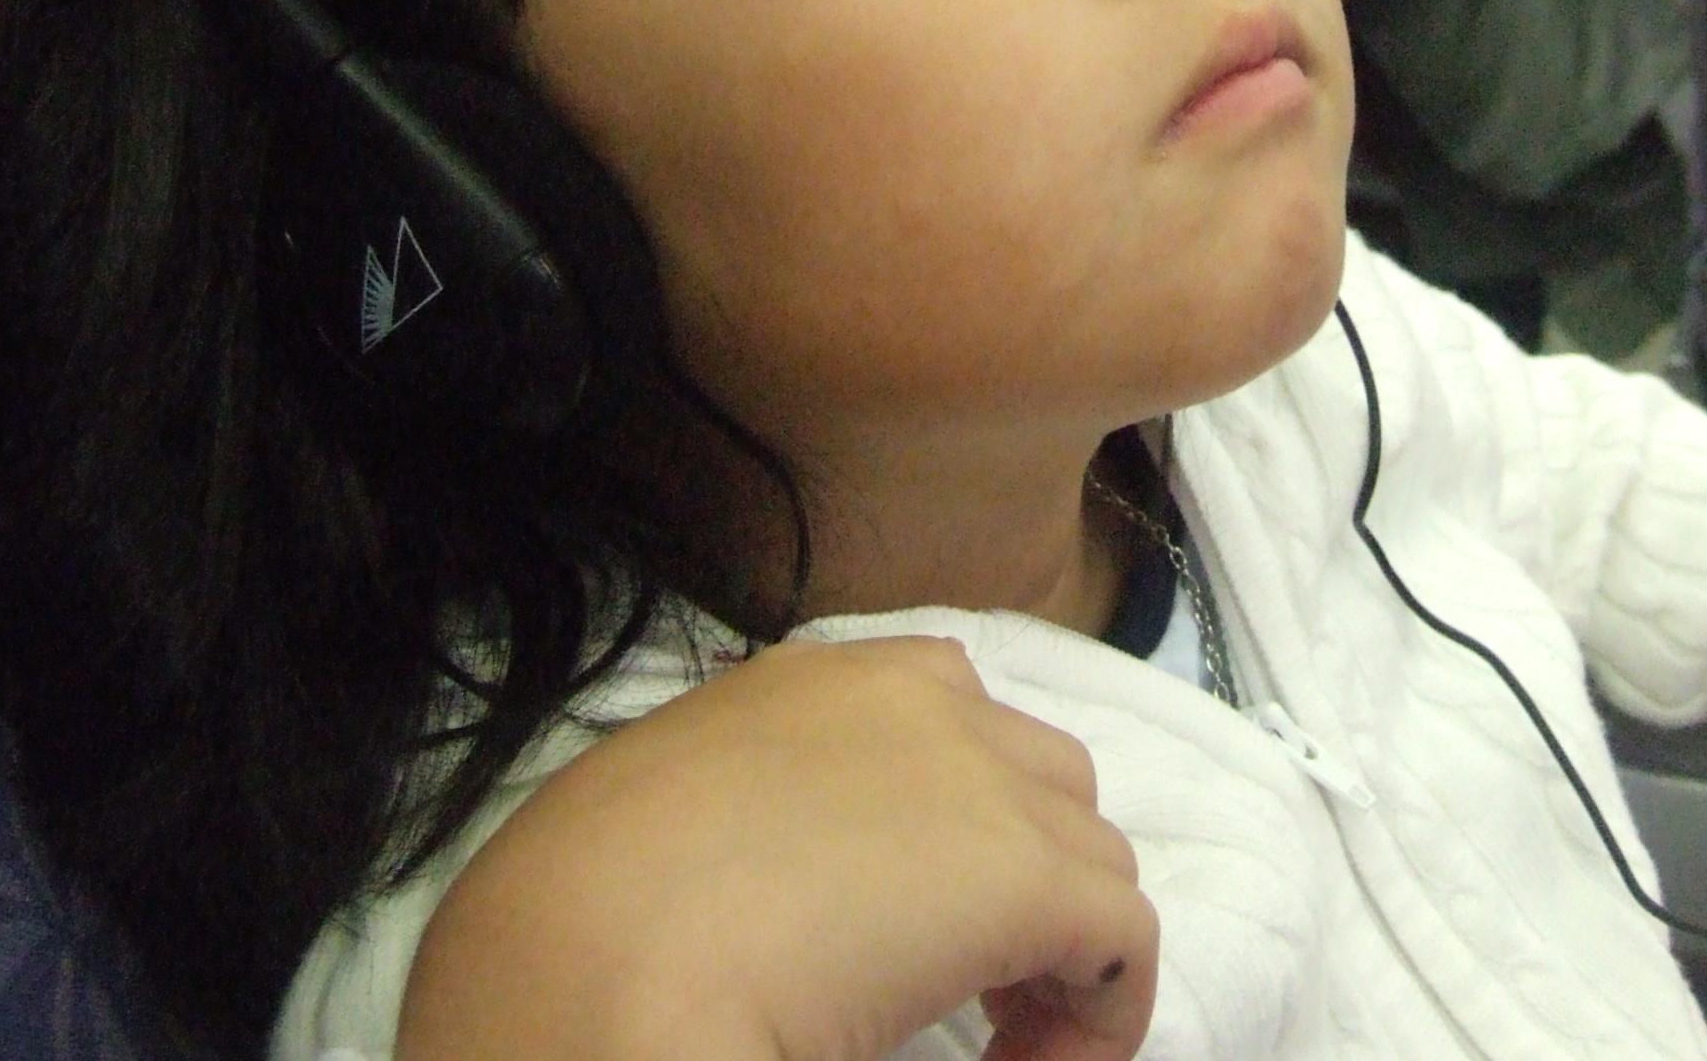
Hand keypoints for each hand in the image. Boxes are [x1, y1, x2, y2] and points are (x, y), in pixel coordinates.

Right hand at [399, 636, 1156, 1060]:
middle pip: (1037, 781)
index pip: (936, 719)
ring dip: (1061, 945)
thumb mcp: (664, 829)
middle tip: (965, 998)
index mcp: (808, 681)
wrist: (590, 967)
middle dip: (1023, 881)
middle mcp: (910, 696)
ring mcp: (978, 777)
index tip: (901, 929)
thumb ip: (754, 827)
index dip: (948, 827)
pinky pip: (1125, 942)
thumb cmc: (580, 917)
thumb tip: (786, 905)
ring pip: (1090, 853)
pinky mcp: (1028, 876)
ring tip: (994, 1042)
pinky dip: (1098, 1019)